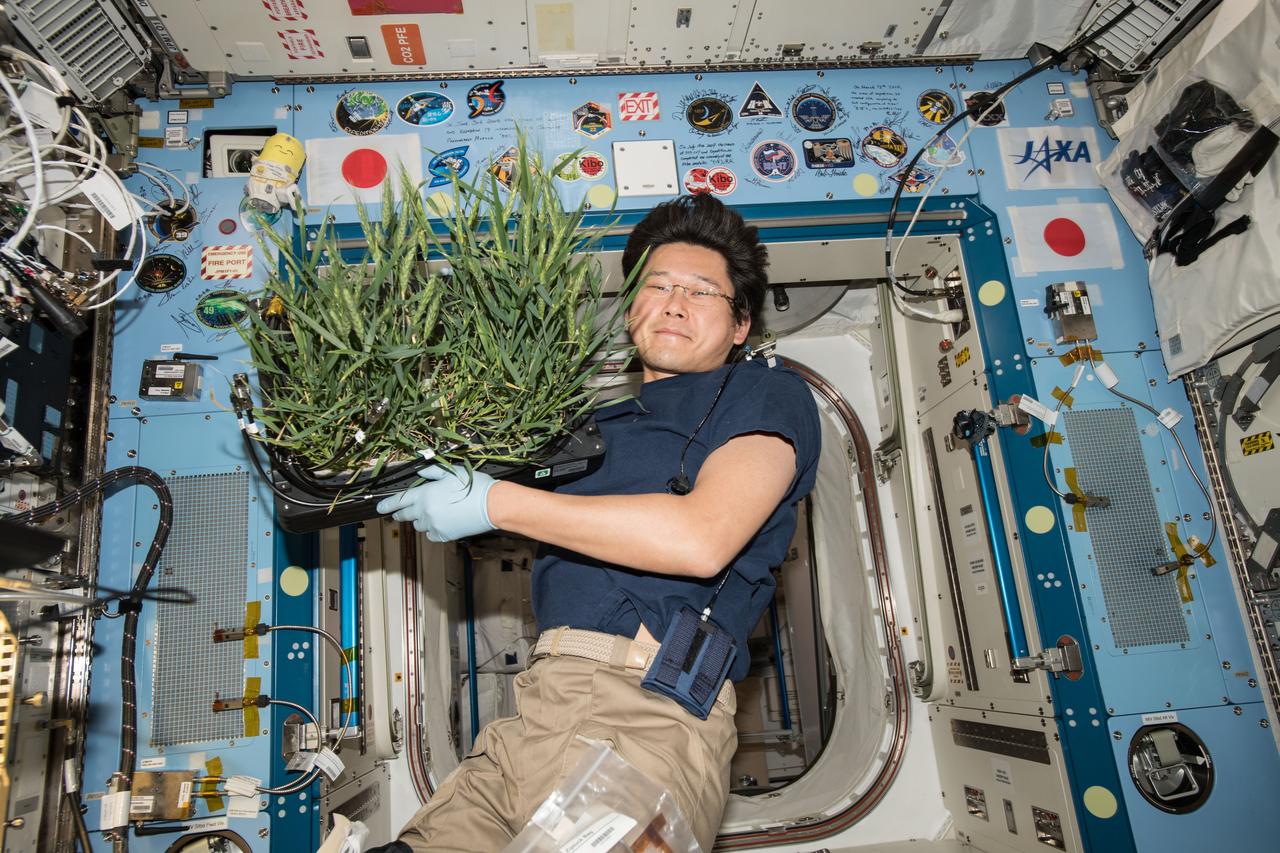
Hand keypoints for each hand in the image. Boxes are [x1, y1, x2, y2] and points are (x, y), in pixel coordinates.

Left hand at [376, 464, 496, 540]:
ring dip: (419, 520)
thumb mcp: (451, 472)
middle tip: (399, 513)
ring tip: (429, 514)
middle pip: (406, 515)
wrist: (491, 505)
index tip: (379, 508)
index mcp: (424, 494)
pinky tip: (440, 522)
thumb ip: (432, 472)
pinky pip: (431, 534)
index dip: (387, 505)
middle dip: (401, 513)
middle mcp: (425, 511)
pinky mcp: (444, 535)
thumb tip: (421, 473)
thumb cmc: (472, 485)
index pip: (399, 501)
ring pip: (418, 525)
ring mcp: (434, 525)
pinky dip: (432, 529)